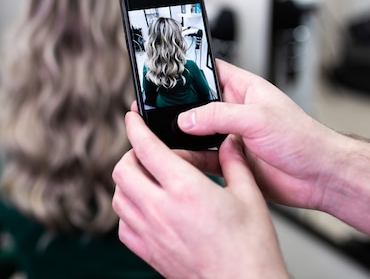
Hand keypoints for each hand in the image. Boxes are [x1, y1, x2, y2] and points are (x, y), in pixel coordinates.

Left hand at [112, 111, 287, 278]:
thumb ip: (234, 163)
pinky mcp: (149, 253)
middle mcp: (161, 209)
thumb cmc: (250, 249)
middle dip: (131, 153)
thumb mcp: (250, 196)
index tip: (132, 117)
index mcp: (185, 189)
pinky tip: (147, 208)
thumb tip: (230, 143)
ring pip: (119, 197)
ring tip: (148, 178)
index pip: (146, 147)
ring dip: (128, 181)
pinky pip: (123, 226)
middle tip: (147, 151)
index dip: (135, 126)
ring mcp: (151, 233)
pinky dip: (128, 211)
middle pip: (123, 170)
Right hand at [177, 60, 346, 209]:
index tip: (165, 76)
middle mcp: (236, 111)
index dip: (188, 71)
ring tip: (161, 137)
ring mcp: (232, 137)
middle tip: (155, 111)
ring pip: (196, 134)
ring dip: (181, 137)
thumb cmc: (303, 139)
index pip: (210, 72)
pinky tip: (179, 159)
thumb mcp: (258, 117)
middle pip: (196, 105)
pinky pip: (203, 159)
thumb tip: (187, 118)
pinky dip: (189, 160)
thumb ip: (219, 115)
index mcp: (245, 89)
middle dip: (177, 109)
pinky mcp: (231, 161)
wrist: (319, 176)